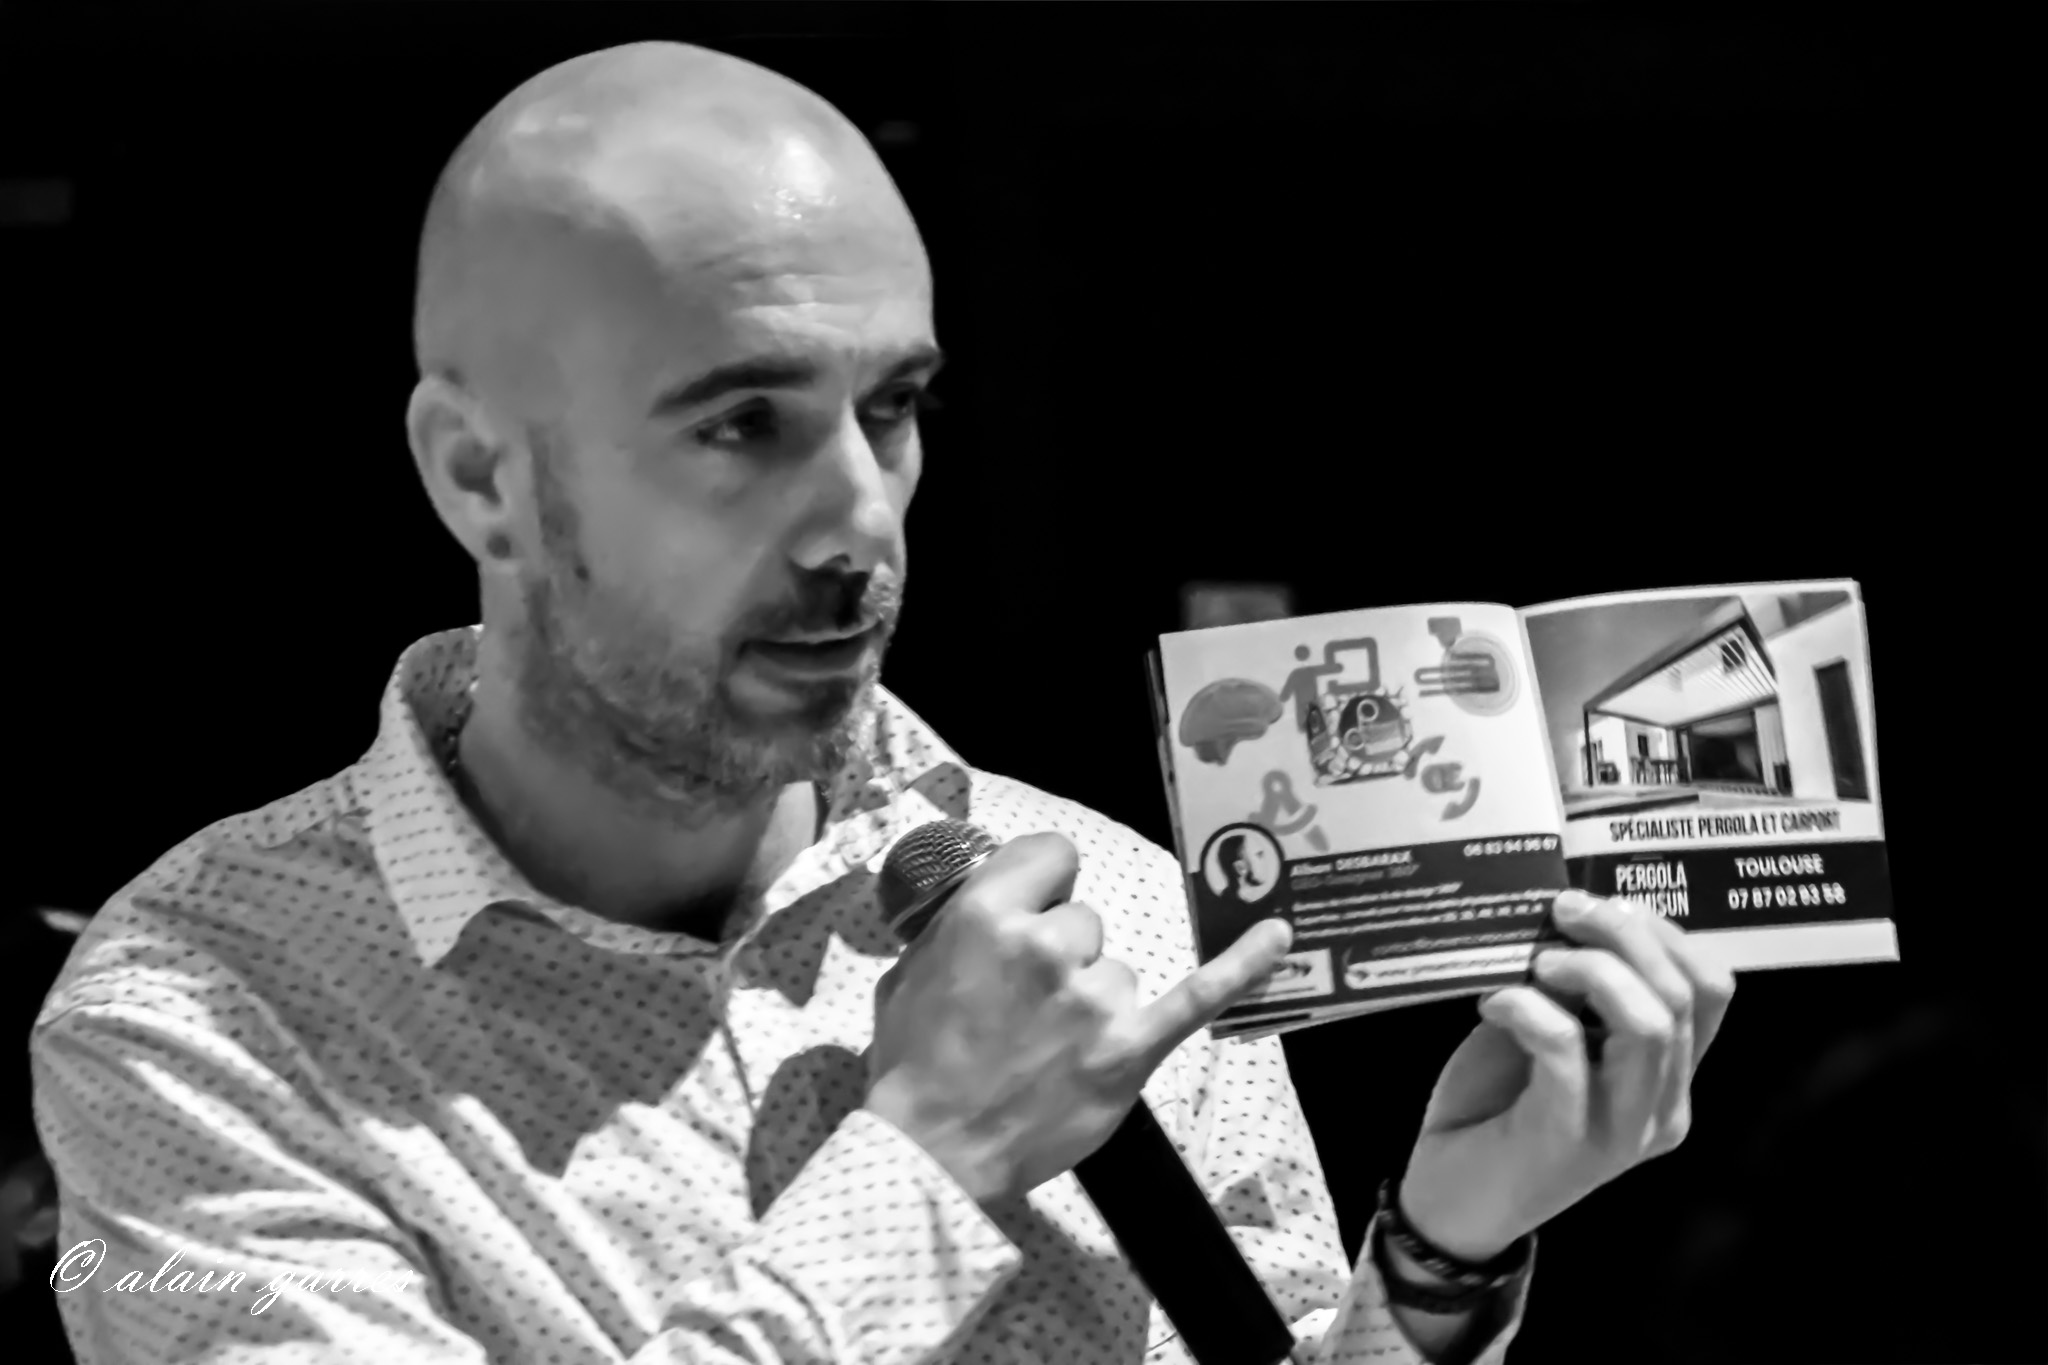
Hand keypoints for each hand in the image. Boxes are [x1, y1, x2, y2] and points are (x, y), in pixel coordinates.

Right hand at [863, 831, 1293, 1206]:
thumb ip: (959, 925)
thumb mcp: (909, 970)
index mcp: (987, 915)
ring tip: (1047, 1049)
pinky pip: (1196, 997)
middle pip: (1085, 921)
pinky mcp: (1129, 1049)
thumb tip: (996, 906)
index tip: (1036, 911)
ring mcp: (1094, 998)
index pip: (1054, 856)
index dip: (1045, 886)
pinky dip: (1242, 964)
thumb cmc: (912, 1064)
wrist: (932, 1151)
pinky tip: (1279, 934)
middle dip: (1061, 957)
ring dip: (1092, 1001)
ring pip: (1117, 971)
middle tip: (1023, 1010)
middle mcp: (1047, 946)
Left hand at [1397, 889, 1736, 1260]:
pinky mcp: (1568, 1140)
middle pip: (1682, 996)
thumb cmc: (1498, 1104)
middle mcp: (1662, 1107)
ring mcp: (1622, 1130)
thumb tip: (1572, 913)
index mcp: (1669, 1077)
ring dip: (1591, 969)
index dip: (1665, 931)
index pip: (1712, 990)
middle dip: (1624, 932)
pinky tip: (1494, 1002)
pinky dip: (1529, 1008)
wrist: (1449, 1198)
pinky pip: (1567, 1049)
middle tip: (1563, 909)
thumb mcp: (1547, 1031)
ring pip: (1648, 1023)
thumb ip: (1574, 988)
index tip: (1606, 900)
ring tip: (1538, 960)